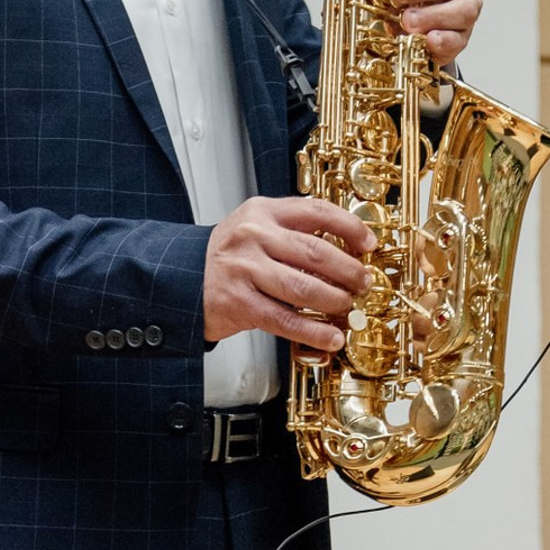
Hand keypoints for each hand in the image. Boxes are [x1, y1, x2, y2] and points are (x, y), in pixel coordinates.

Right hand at [204, 197, 374, 350]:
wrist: (180, 279)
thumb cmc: (227, 257)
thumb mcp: (255, 227)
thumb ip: (293, 230)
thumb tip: (346, 249)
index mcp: (262, 212)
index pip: (316, 211)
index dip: (350, 227)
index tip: (369, 243)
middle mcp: (253, 237)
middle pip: (316, 252)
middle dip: (349, 270)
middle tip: (364, 282)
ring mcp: (245, 270)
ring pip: (304, 287)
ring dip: (335, 301)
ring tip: (348, 307)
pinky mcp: (240, 304)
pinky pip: (285, 319)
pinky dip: (313, 331)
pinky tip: (331, 337)